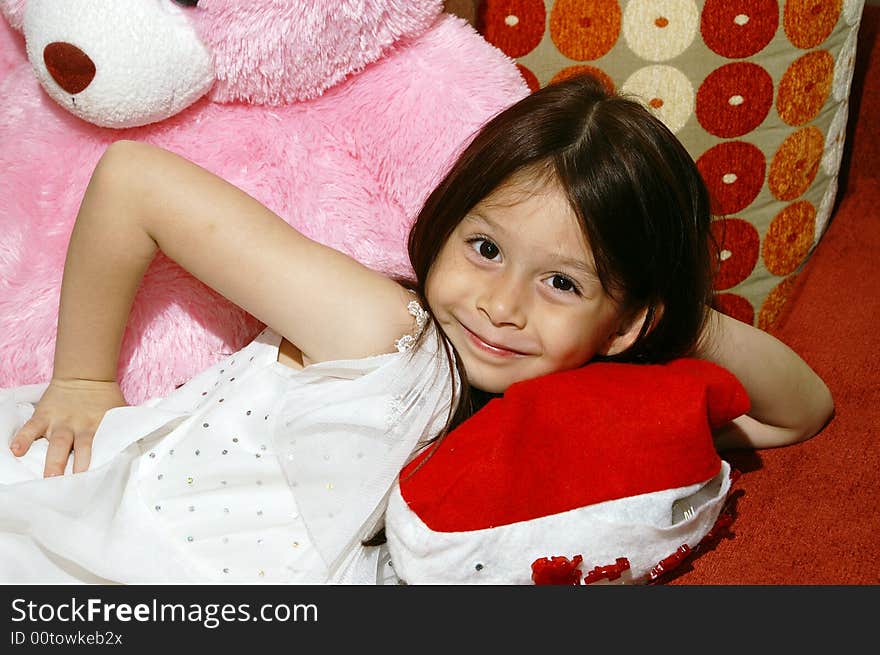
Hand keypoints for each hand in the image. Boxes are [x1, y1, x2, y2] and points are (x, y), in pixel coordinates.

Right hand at [9, 378, 126, 476]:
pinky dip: (22, 439)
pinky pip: (30, 428)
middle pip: (79, 448)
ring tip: (50, 477)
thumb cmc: (103, 399)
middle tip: (74, 485)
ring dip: (53, 460)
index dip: (100, 465)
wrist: (85, 375)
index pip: (102, 448)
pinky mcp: (43, 416)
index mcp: (100, 427)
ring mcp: (60, 421)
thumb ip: (125, 430)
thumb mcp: (119, 412)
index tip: (100, 482)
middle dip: (76, 467)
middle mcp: (80, 426)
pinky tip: (17, 451)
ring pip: (57, 442)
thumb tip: (139, 448)